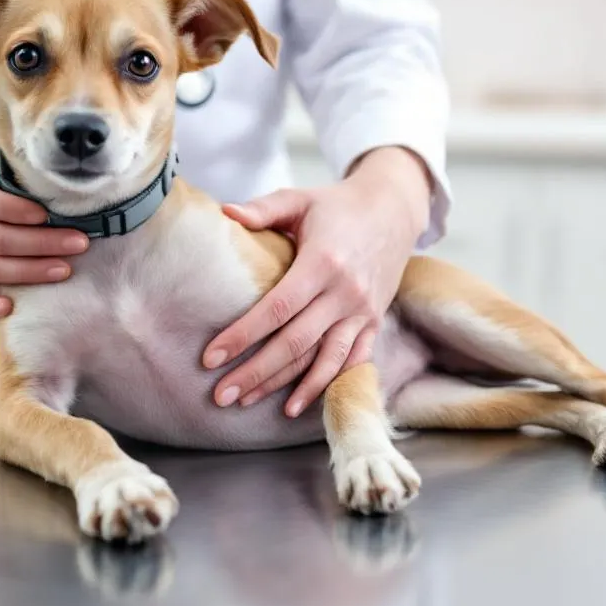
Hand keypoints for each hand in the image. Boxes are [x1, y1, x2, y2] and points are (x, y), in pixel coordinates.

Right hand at [0, 148, 88, 317]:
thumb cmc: (2, 174)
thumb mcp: (4, 158)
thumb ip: (24, 160)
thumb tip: (68, 159)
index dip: (14, 210)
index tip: (46, 214)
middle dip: (42, 243)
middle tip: (80, 242)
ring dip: (32, 271)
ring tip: (66, 269)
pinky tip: (10, 308)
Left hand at [203, 147, 432, 417]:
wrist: (394, 210)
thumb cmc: (337, 205)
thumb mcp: (299, 199)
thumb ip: (263, 209)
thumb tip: (224, 212)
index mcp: (323, 262)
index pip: (277, 309)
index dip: (243, 336)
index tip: (211, 357)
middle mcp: (345, 293)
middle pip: (295, 343)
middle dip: (255, 372)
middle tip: (220, 394)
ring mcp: (362, 312)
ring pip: (321, 360)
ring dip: (286, 387)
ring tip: (248, 403)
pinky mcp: (373, 323)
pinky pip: (350, 362)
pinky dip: (325, 386)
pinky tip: (297, 406)